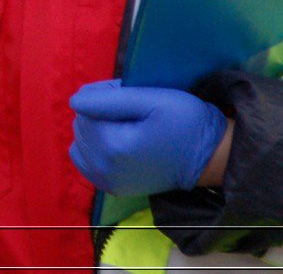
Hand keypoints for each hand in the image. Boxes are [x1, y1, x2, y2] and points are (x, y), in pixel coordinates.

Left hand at [68, 79, 228, 196]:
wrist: (207, 158)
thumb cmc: (184, 123)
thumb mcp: (153, 99)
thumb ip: (111, 98)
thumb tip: (75, 101)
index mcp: (113, 146)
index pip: (85, 106)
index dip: (106, 94)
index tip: (130, 96)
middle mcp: (104, 168)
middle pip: (81, 123)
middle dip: (101, 111)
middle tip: (133, 111)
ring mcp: (106, 181)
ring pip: (80, 139)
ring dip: (97, 128)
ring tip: (126, 126)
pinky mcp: (111, 187)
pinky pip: (83, 159)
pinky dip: (94, 146)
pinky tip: (116, 141)